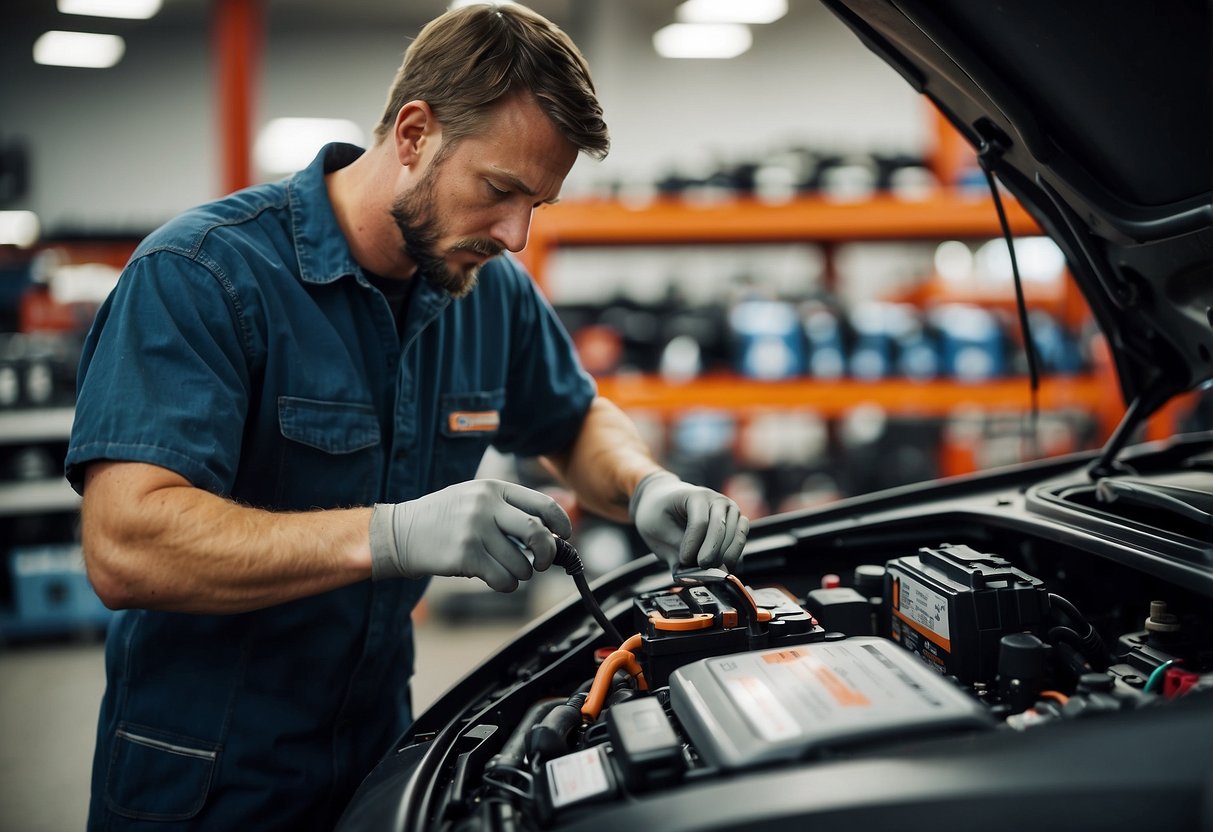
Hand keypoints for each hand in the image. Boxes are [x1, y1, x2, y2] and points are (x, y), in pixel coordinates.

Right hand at [369, 479, 571, 591]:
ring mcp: (475, 530)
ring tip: (505, 569)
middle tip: (541, 563)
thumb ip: (509, 510)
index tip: (564, 536)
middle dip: (547, 554)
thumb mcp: (475, 498)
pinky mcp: (465, 555)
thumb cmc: (444, 518)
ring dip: (520, 574)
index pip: (542, 504)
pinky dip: (506, 584)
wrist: (400, 532)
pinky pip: (503, 579)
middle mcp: (486, 506)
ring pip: (521, 564)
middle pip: (537, 534)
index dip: (561, 523)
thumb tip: (551, 536)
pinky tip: (494, 578)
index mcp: (493, 488)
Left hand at [629, 471, 748, 570]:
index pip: (699, 521)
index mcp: (694, 495)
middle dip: (711, 552)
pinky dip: (734, 553)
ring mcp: (729, 509)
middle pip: (720, 528)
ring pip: (735, 534)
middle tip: (700, 567)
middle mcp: (716, 499)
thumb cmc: (659, 513)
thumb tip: (690, 575)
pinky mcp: (736, 521)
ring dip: (724, 555)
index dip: (692, 544)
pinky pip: (741, 538)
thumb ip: (675, 551)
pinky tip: (721, 565)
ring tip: (709, 568)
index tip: (684, 560)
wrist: (663, 500)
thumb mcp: (658, 530)